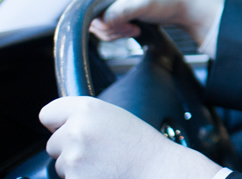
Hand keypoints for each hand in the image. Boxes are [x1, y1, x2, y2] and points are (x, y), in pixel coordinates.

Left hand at [40, 97, 222, 178]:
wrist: (156, 170)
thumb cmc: (140, 145)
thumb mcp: (114, 116)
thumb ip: (86, 116)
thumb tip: (61, 125)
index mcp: (86, 108)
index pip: (48, 113)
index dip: (58, 123)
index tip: (68, 129)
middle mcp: (75, 130)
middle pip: (53, 143)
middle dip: (69, 149)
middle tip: (98, 150)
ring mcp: (72, 157)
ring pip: (60, 165)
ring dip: (76, 167)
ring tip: (104, 163)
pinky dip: (81, 178)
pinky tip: (102, 174)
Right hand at [75, 0, 223, 44]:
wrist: (180, 5)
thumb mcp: (139, 4)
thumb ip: (117, 13)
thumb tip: (100, 24)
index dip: (93, 15)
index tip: (113, 22)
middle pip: (88, 13)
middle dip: (107, 26)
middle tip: (127, 27)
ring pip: (97, 23)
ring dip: (114, 31)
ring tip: (133, 29)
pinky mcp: (116, 8)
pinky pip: (106, 26)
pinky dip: (117, 32)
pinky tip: (133, 29)